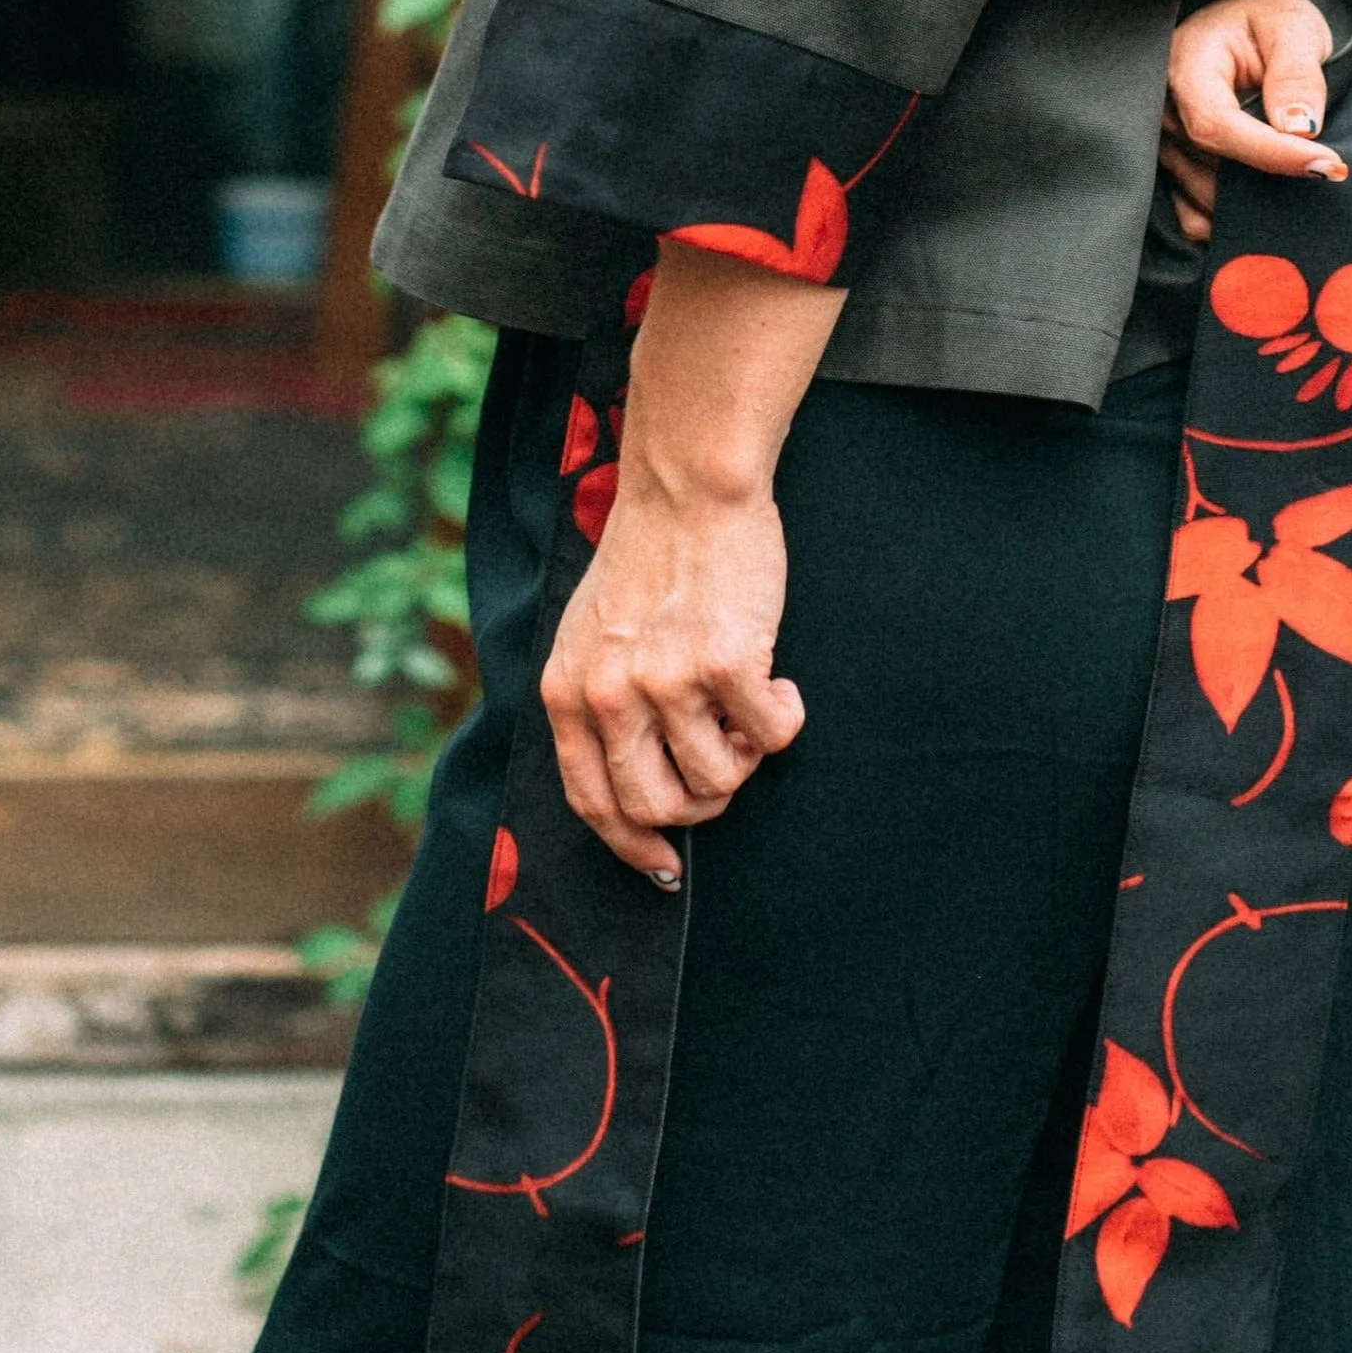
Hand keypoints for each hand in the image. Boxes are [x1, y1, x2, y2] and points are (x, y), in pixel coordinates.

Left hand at [543, 462, 806, 884]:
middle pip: (655, 807)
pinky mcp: (726, 662)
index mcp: (567, 691)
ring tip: (748, 707)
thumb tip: (635, 785)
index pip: (592, 802)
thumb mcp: (590, 634)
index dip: (631, 844)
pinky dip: (784, 719)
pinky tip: (779, 683)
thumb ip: (599, 701)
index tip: (664, 865)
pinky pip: (770, 735)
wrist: (690, 487)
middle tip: (727, 760)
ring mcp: (666, 680)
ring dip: (745, 757)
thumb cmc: (650, 555)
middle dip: (702, 801)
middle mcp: (608, 694)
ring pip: (717, 778)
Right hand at [1162, 0, 1345, 244]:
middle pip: (1211, 164)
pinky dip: (1227, 219)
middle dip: (1269, 180)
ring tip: (1302, 185)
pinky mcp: (1172, 167)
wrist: (1243, 25)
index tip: (1327, 165)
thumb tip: (1300, 128)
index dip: (1270, 153)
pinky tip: (1263, 208)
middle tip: (1329, 176)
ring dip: (1253, 201)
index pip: (1217, 124)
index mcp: (1185, 66)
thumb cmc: (1267, 21)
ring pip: (1204, 193)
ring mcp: (1162, 142)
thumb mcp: (1293, 27)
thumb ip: (1297, 74)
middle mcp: (1162, 108)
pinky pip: (1191, 213)